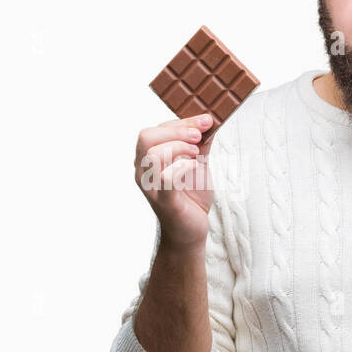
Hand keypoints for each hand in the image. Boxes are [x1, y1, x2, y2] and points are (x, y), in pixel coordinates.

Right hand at [133, 112, 217, 249]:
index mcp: (148, 159)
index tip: (207, 120)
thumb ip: (200, 145)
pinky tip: (196, 167)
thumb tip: (209, 122)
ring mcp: (150, 186)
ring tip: (196, 155)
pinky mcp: (164, 201)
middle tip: (198, 137)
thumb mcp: (198, 165)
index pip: (155, 130)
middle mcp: (143, 171)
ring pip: (153, 155)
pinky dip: (183, 167)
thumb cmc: (191, 197)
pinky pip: (166, 178)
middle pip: (146, 137)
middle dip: (177, 132)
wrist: (190, 231)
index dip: (182, 122)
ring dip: (179, 148)